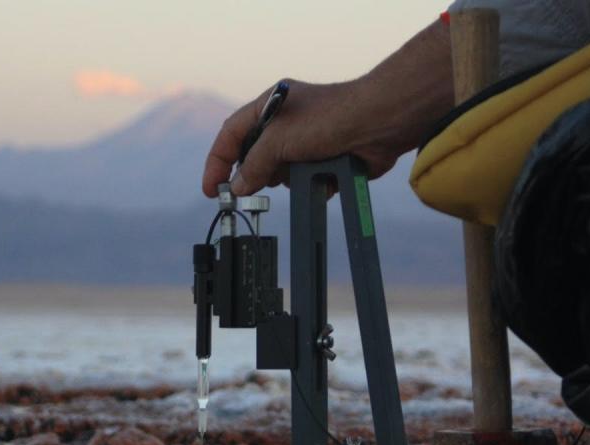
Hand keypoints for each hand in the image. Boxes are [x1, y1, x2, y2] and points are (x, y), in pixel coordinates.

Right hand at [201, 79, 400, 197]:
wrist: (378, 123)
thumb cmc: (331, 117)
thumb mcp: (280, 139)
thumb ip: (254, 164)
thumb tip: (237, 186)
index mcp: (269, 106)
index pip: (231, 135)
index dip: (217, 162)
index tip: (211, 189)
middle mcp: (286, 123)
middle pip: (254, 156)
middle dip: (255, 175)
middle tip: (249, 194)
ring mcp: (306, 141)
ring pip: (281, 172)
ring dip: (287, 179)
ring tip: (299, 173)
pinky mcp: (325, 159)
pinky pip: (306, 180)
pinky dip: (311, 183)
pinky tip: (322, 176)